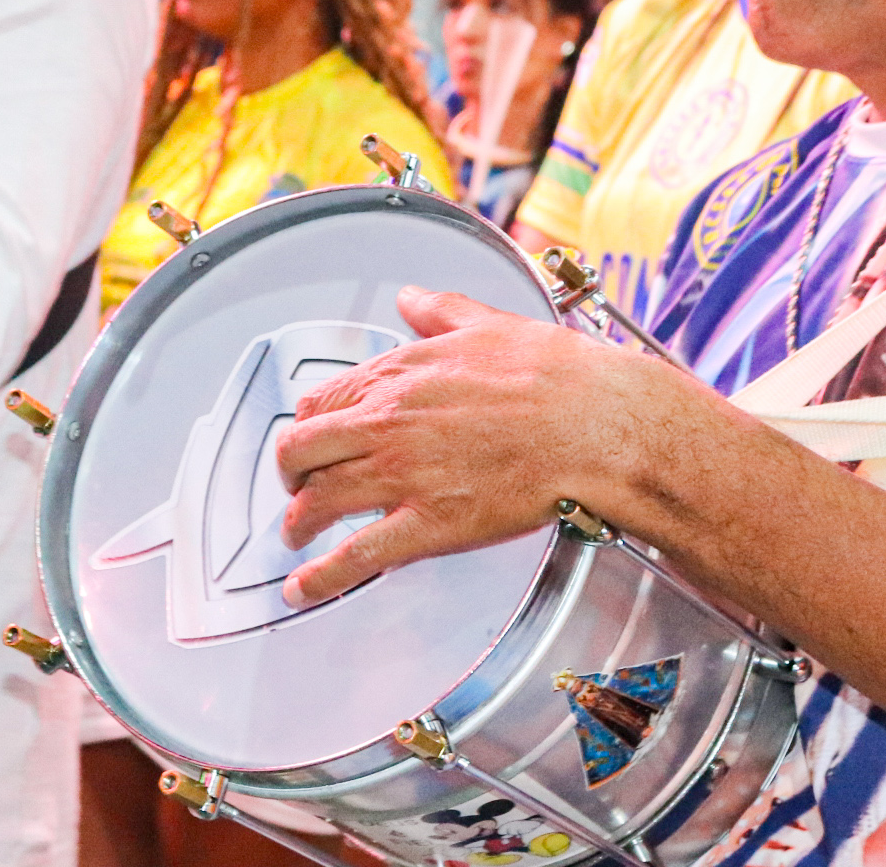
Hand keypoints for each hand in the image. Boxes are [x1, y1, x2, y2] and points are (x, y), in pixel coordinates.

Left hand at [272, 286, 688, 607]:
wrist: (596, 425)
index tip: (310, 438)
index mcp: (396, 375)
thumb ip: (438, 311)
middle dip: (289, 472)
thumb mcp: (485, 324)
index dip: (307, 425)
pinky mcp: (429, 524)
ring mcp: (403, 476)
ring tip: (296, 534)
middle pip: (300, 451)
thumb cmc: (554, 377)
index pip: (320, 401)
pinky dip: (320, 576)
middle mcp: (386, 424)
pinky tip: (304, 587)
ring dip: (297, 522)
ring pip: (317, 502)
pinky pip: (355, 555)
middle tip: (294, 485)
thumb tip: (412, 298)